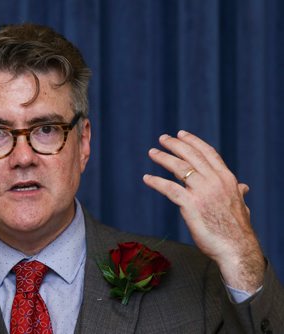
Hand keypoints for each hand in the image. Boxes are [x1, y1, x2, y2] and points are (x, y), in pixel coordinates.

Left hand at [143, 130, 263, 292]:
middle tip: (162, 138)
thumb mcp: (240, 205)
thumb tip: (243, 187)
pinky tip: (147, 178)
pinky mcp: (191, 205)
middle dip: (175, 145)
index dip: (193, 141)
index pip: (208, 153)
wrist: (236, 249)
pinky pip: (169, 189)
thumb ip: (238, 193)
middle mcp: (215, 181)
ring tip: (152, 152)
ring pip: (179, 168)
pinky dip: (156, 181)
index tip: (181, 134)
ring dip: (163, 158)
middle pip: (191, 156)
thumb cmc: (236, 230)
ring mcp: (203, 192)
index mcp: (227, 179)